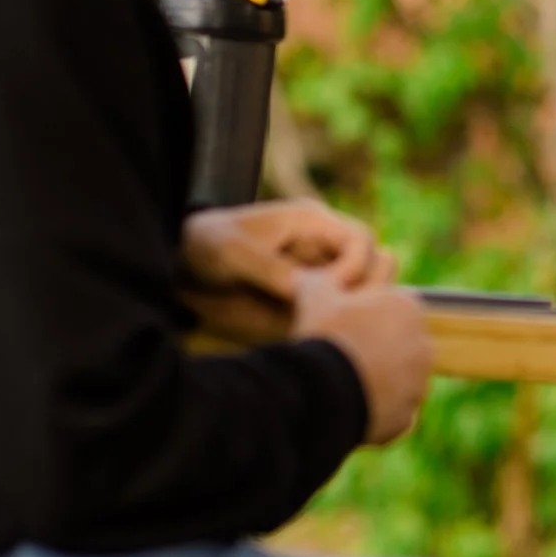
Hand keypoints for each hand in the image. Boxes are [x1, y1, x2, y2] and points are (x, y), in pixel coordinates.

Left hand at [181, 199, 392, 305]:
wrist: (180, 271)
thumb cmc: (204, 248)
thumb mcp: (228, 251)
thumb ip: (266, 267)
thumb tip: (303, 290)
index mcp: (311, 222)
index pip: (361, 238)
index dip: (356, 265)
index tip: (333, 290)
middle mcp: (323, 248)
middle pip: (375, 264)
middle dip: (364, 288)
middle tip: (333, 312)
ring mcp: (321, 275)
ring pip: (367, 290)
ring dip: (357, 307)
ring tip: (327, 324)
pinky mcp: (312, 302)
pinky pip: (343, 313)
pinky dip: (340, 324)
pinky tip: (314, 334)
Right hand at [293, 268, 432, 444]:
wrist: (326, 388)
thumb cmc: (326, 335)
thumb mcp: (315, 297)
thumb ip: (314, 281)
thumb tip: (302, 274)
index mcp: (408, 309)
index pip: (393, 309)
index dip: (366, 318)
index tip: (343, 329)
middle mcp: (423, 345)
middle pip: (398, 347)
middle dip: (376, 352)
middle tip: (341, 359)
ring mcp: (418, 384)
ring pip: (398, 382)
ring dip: (378, 384)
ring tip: (342, 388)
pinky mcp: (406, 416)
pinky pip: (393, 415)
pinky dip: (377, 415)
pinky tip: (351, 412)